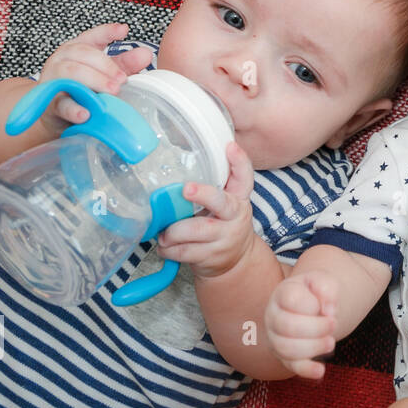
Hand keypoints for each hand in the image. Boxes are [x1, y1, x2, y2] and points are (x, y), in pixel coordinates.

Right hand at [37, 23, 152, 134]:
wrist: (56, 116)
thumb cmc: (82, 90)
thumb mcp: (103, 75)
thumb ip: (123, 64)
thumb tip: (145, 54)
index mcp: (76, 50)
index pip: (91, 36)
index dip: (107, 32)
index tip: (124, 30)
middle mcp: (62, 60)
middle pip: (82, 53)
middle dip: (105, 65)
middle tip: (123, 79)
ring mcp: (53, 81)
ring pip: (70, 73)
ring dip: (94, 81)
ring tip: (113, 91)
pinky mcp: (50, 104)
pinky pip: (61, 104)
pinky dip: (74, 108)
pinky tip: (86, 114)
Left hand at [156, 142, 257, 279]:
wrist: (237, 261)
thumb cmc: (223, 225)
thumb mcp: (226, 205)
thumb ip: (213, 188)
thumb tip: (176, 166)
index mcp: (238, 199)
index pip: (245, 177)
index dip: (239, 161)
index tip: (229, 147)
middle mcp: (235, 216)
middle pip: (221, 203)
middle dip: (203, 194)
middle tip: (186, 189)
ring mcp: (225, 237)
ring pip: (195, 230)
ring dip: (172, 231)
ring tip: (163, 232)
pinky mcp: (212, 256)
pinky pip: (184, 251)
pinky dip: (168, 249)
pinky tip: (165, 246)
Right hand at [264, 270, 340, 378]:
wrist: (315, 305)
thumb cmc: (317, 292)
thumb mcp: (324, 281)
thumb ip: (328, 288)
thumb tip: (329, 311)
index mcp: (283, 293)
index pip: (291, 300)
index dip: (312, 305)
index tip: (326, 306)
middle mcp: (274, 316)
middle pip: (287, 326)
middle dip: (316, 328)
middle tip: (334, 324)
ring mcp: (276, 337)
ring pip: (286, 348)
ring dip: (314, 347)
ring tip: (331, 342)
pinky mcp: (285, 355)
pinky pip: (291, 366)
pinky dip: (306, 370)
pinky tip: (320, 371)